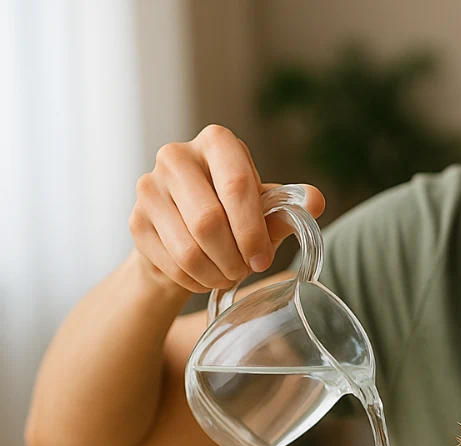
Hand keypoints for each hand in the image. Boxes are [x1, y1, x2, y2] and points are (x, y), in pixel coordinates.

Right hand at [129, 123, 324, 293]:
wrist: (189, 231)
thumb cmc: (235, 214)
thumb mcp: (265, 208)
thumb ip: (288, 206)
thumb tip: (316, 201)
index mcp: (217, 142)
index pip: (237, 186)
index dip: (253, 229)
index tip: (263, 258)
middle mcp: (176, 156)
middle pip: (209, 220)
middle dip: (235, 257)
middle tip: (248, 270)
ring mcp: (149, 187)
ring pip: (188, 247)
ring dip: (217, 272)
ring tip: (231, 275)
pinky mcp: (136, 220)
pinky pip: (172, 263)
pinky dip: (196, 280)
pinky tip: (207, 276)